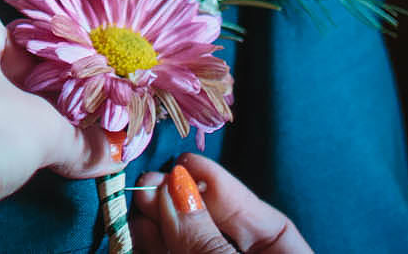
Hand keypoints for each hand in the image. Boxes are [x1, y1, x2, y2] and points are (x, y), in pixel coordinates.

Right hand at [129, 154, 312, 253]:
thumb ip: (206, 240)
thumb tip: (174, 188)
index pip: (271, 225)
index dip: (228, 192)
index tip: (187, 163)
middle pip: (222, 233)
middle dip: (185, 207)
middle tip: (149, 182)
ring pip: (190, 250)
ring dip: (162, 227)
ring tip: (138, 203)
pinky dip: (153, 251)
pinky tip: (136, 233)